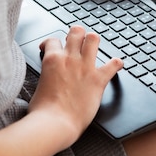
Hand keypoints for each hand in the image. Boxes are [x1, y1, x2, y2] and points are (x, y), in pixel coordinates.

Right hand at [28, 26, 122, 142]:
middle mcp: (69, 59)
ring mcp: (85, 67)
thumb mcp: (38, 86)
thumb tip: (49, 78)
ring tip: (94, 47)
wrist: (54, 124)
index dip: (52, 43)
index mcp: (52, 60)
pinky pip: (113, 65)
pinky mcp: (98, 80)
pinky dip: (116, 64)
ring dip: (94, 42)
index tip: (53, 48)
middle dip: (77, 34)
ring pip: (94, 39)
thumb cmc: (43, 111)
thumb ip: (46, 76)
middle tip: (77, 42)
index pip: (53, 40)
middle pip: (76, 32)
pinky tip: (117, 65)